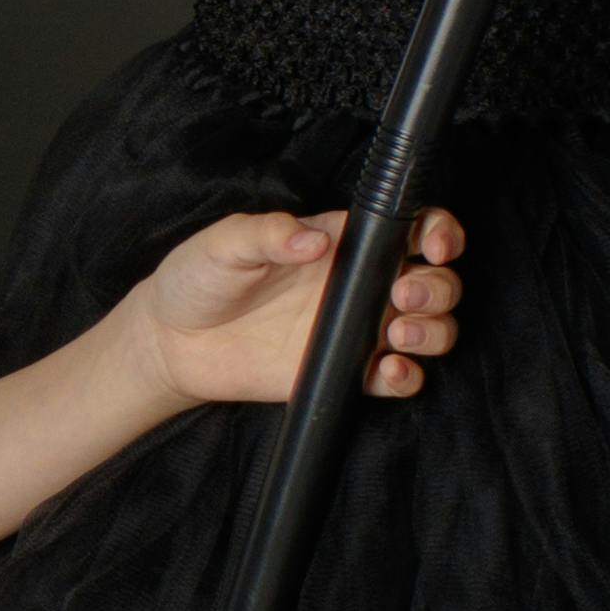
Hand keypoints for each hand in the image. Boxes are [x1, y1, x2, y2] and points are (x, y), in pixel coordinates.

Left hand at [137, 207, 464, 409]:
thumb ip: (268, 233)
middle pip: (433, 282)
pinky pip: (393, 379)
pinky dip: (407, 378)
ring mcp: (354, 330)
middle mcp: (357, 285)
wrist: (171, 342)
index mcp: (341, 242)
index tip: (432, 246)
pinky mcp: (340, 371)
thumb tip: (314, 237)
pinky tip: (389, 372)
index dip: (438, 233)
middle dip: (437, 288)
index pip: (409, 230)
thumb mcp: (225, 243)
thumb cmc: (197, 279)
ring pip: (427, 328)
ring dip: (433, 330)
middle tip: (403, 295)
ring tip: (399, 333)